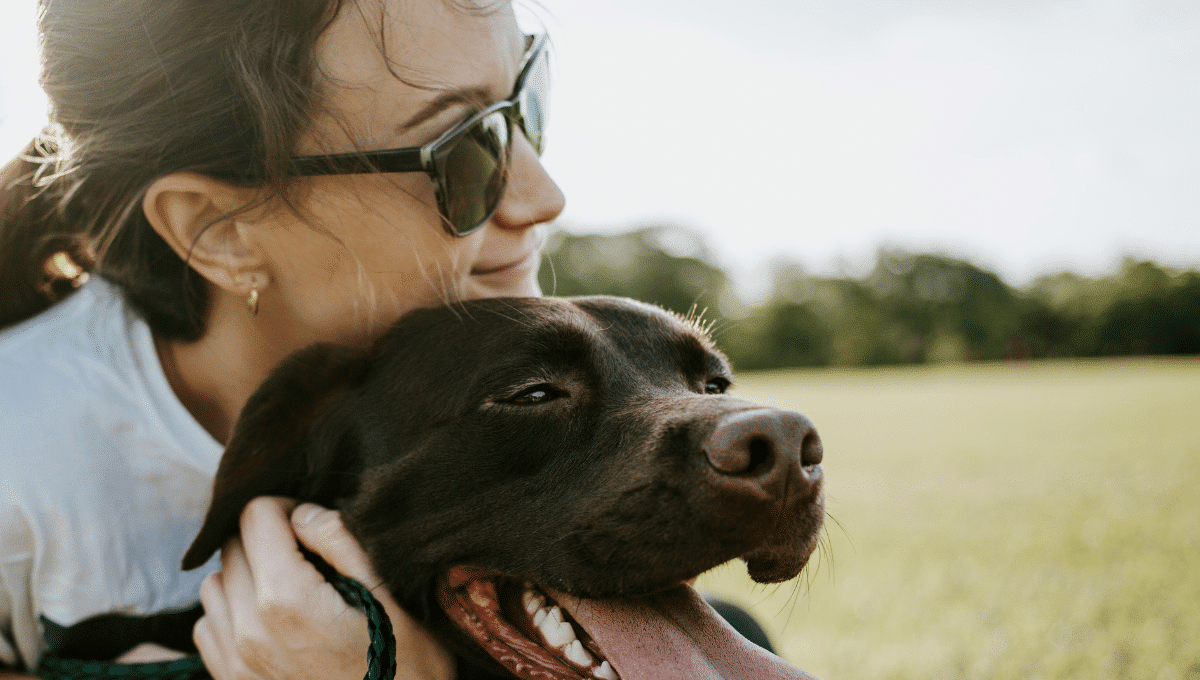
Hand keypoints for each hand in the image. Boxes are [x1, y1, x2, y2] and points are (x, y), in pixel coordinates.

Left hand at [193, 497, 454, 679]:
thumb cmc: (407, 664)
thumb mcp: (391, 594)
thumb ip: (340, 541)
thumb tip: (301, 512)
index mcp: (286, 600)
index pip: (255, 516)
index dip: (286, 507)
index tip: (311, 524)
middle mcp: (248, 631)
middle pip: (232, 547)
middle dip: (266, 539)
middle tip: (308, 555)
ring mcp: (235, 663)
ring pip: (214, 585)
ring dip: (245, 575)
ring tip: (289, 587)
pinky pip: (207, 627)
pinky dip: (231, 613)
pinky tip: (271, 622)